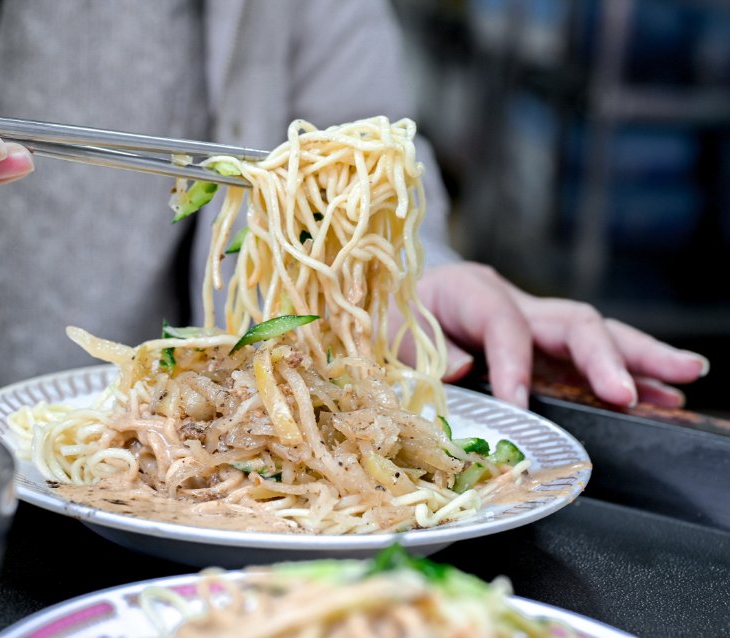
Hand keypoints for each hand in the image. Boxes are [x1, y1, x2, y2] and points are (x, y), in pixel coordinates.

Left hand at [402, 262, 708, 408]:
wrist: (395, 301)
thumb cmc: (388, 314)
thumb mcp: (384, 329)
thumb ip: (415, 348)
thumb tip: (464, 369)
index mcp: (468, 290)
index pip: (503, 323)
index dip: (513, 363)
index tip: (520, 404)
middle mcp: (511, 301)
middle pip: (570, 320)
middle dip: (605, 355)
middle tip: (630, 392)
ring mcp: (532, 322)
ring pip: (593, 335)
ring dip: (639, 358)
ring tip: (685, 378)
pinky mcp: (541, 346)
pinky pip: (585, 358)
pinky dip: (625, 373)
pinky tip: (661, 394)